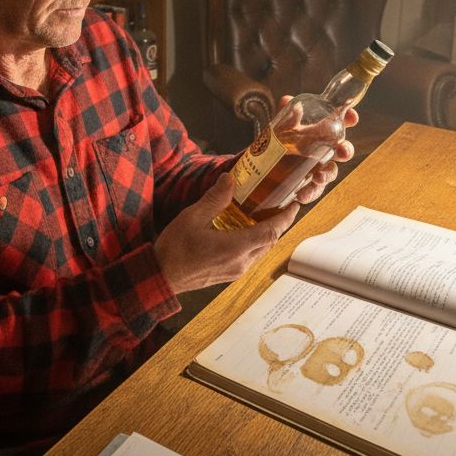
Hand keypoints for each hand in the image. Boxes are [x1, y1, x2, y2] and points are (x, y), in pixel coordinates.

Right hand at [153, 173, 299, 294]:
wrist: (161, 277)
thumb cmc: (175, 249)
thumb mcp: (192, 217)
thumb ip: (215, 199)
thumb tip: (230, 179)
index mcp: (235, 247)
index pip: (270, 232)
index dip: (285, 218)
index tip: (294, 205)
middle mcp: (241, 262)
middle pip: (270, 242)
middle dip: (279, 224)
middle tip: (281, 206)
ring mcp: (236, 271)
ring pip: (261, 251)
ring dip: (267, 234)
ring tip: (266, 216)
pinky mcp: (230, 274)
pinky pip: (251, 257)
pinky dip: (255, 242)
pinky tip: (246, 231)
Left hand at [276, 95, 357, 205]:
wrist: (265, 169)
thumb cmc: (280, 144)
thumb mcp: (280, 128)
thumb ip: (285, 116)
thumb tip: (288, 101)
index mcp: (322, 132)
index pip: (340, 123)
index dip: (349, 119)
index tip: (353, 117)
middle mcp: (324, 151)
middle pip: (342, 150)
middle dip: (346, 150)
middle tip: (343, 151)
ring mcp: (317, 169)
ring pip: (329, 172)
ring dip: (327, 175)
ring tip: (318, 177)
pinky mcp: (308, 186)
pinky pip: (313, 191)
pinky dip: (309, 193)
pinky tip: (300, 195)